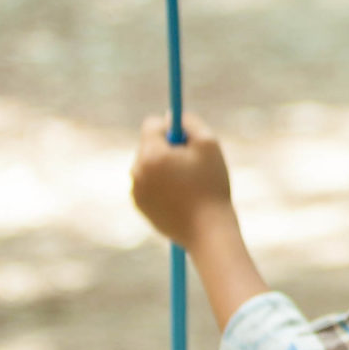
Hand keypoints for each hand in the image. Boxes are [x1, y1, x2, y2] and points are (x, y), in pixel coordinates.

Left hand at [131, 114, 234, 251]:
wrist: (207, 231)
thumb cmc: (212, 186)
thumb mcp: (210, 145)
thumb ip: (190, 123)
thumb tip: (171, 118)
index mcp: (152, 154)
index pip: (151, 125)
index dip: (171, 127)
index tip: (185, 138)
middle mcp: (137, 170)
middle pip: (148, 145)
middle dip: (167, 148)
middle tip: (191, 163)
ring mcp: (136, 190)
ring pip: (148, 165)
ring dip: (164, 167)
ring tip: (188, 184)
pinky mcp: (139, 206)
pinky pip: (148, 184)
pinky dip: (161, 185)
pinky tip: (181, 198)